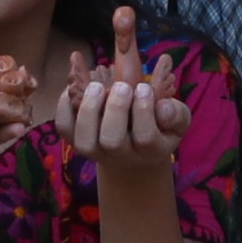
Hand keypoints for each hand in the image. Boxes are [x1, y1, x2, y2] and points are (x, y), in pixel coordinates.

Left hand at [58, 6, 187, 182]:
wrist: (134, 153)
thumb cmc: (158, 129)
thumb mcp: (176, 121)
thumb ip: (176, 114)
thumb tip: (163, 106)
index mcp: (149, 151)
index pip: (146, 137)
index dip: (144, 111)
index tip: (144, 87)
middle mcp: (119, 156)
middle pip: (112, 141)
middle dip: (116, 109)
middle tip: (122, 87)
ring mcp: (95, 151)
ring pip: (85, 140)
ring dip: (89, 109)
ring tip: (96, 86)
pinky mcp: (75, 140)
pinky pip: (64, 127)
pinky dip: (64, 106)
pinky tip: (75, 88)